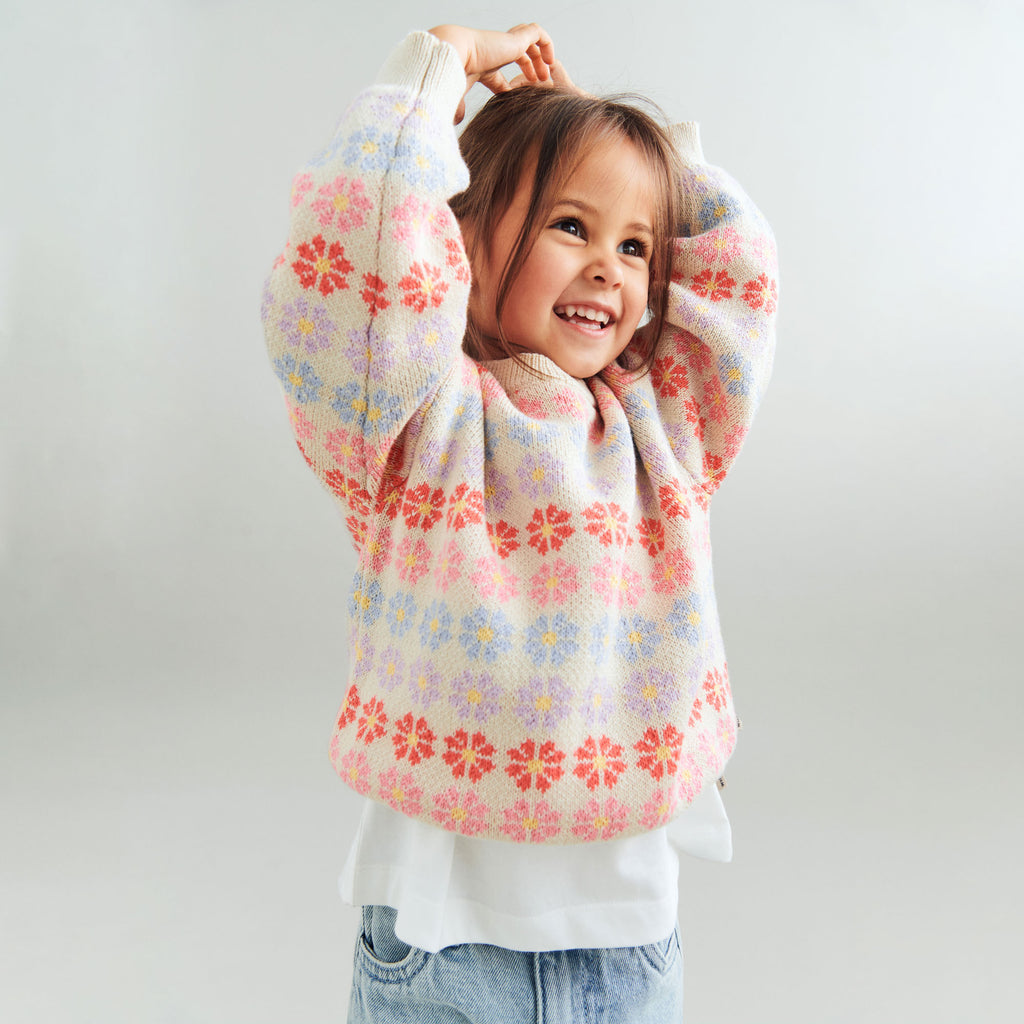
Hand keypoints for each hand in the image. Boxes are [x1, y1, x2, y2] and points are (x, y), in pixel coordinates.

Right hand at [429, 23, 555, 122]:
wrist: (453, 56)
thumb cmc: (451, 76)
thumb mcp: (456, 97)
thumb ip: (458, 108)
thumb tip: (455, 121)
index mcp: (482, 66)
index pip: (499, 76)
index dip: (509, 88)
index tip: (515, 99)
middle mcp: (494, 52)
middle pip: (517, 56)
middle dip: (530, 69)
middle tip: (539, 84)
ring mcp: (505, 43)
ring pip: (529, 43)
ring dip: (539, 58)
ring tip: (546, 75)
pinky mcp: (515, 38)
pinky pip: (537, 34)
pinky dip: (547, 44)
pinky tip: (550, 61)